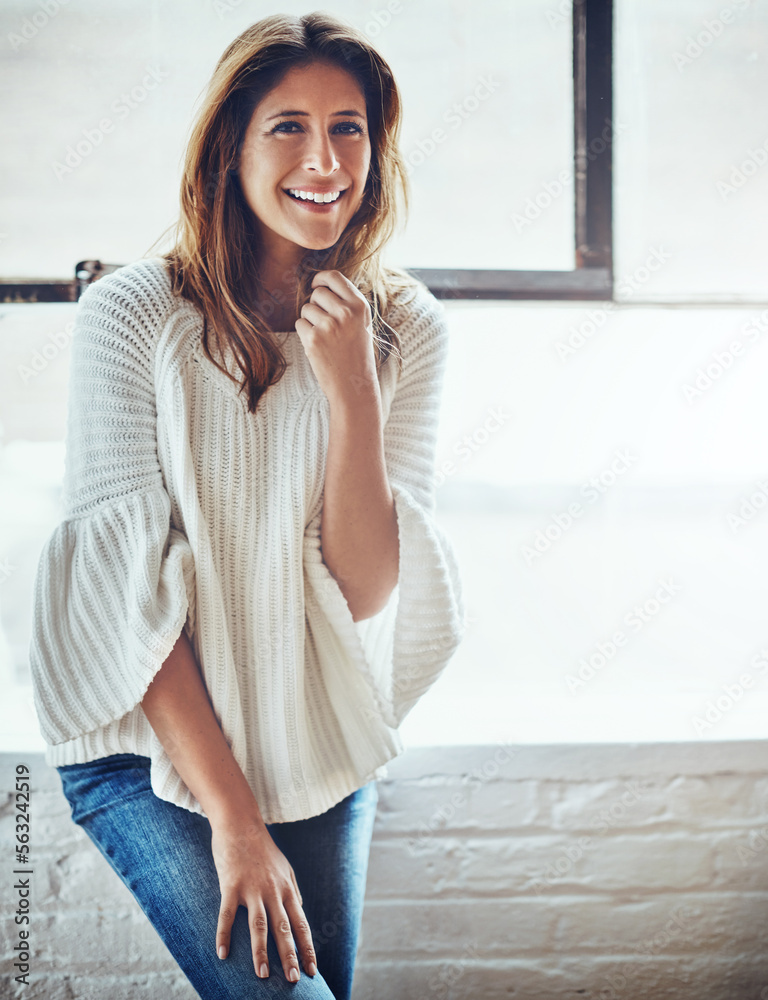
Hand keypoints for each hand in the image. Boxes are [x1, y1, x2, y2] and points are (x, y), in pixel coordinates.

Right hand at [211, 814, 316, 982]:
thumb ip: (292, 888)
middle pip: (283, 928)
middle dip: (289, 955)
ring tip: (262, 975)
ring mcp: (252, 888)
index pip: (301, 923)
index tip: (312, 970)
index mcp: (286, 889)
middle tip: (293, 979)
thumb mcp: (284, 866)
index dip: (307, 947)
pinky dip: (224, 934)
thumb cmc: (262, 847)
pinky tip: (222, 954)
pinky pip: (227, 914)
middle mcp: (273, 891)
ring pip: (258, 925)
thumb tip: (300, 908)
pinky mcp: (231, 885)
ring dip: (260, 952)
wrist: (241, 823)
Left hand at [295, 269, 379, 407]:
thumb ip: (347, 303)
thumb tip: (322, 284)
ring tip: (325, 338)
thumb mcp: (362, 324)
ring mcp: (328, 325)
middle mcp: (345, 312)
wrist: (354, 385)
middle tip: (325, 323)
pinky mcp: (314, 339)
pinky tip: (318, 346)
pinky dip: (305, 333)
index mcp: (359, 306)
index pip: (334, 277)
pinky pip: (300, 324)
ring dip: (310, 321)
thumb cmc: (357, 354)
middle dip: (316, 304)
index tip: (316, 284)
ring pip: (306, 309)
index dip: (321, 278)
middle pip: (317, 293)